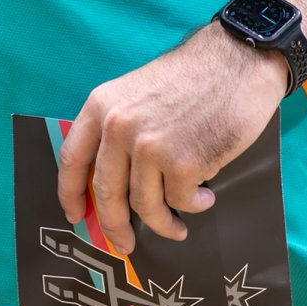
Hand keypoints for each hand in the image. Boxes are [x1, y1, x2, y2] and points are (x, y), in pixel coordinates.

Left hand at [56, 23, 287, 254]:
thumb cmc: (191, 79)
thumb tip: (113, 179)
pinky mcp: (183, 162)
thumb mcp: (136, 93)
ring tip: (177, 227)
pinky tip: (204, 197)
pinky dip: (193, 206)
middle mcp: (118, 126)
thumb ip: (117, 129)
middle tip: (124, 244)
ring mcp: (149, 146)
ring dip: (162, 224)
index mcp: (101, 106)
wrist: (236, 61)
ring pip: (144, 205)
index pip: (72, 158)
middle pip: (106, 192)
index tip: (75, 216)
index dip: (69, 192)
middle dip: (114, 225)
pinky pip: (180, 202)